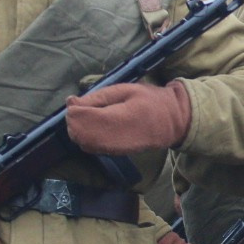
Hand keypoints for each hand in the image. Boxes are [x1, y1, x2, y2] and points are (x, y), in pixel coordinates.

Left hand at [65, 81, 192, 155]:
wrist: (172, 122)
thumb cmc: (150, 101)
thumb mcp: (125, 89)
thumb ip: (97, 97)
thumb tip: (71, 102)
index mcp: (118, 117)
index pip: (81, 118)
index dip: (74, 109)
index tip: (78, 100)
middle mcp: (113, 138)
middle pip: (77, 132)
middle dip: (74, 119)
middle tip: (84, 107)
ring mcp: (113, 149)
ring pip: (80, 141)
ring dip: (79, 127)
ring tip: (90, 115)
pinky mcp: (113, 153)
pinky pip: (89, 146)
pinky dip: (85, 135)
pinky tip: (95, 126)